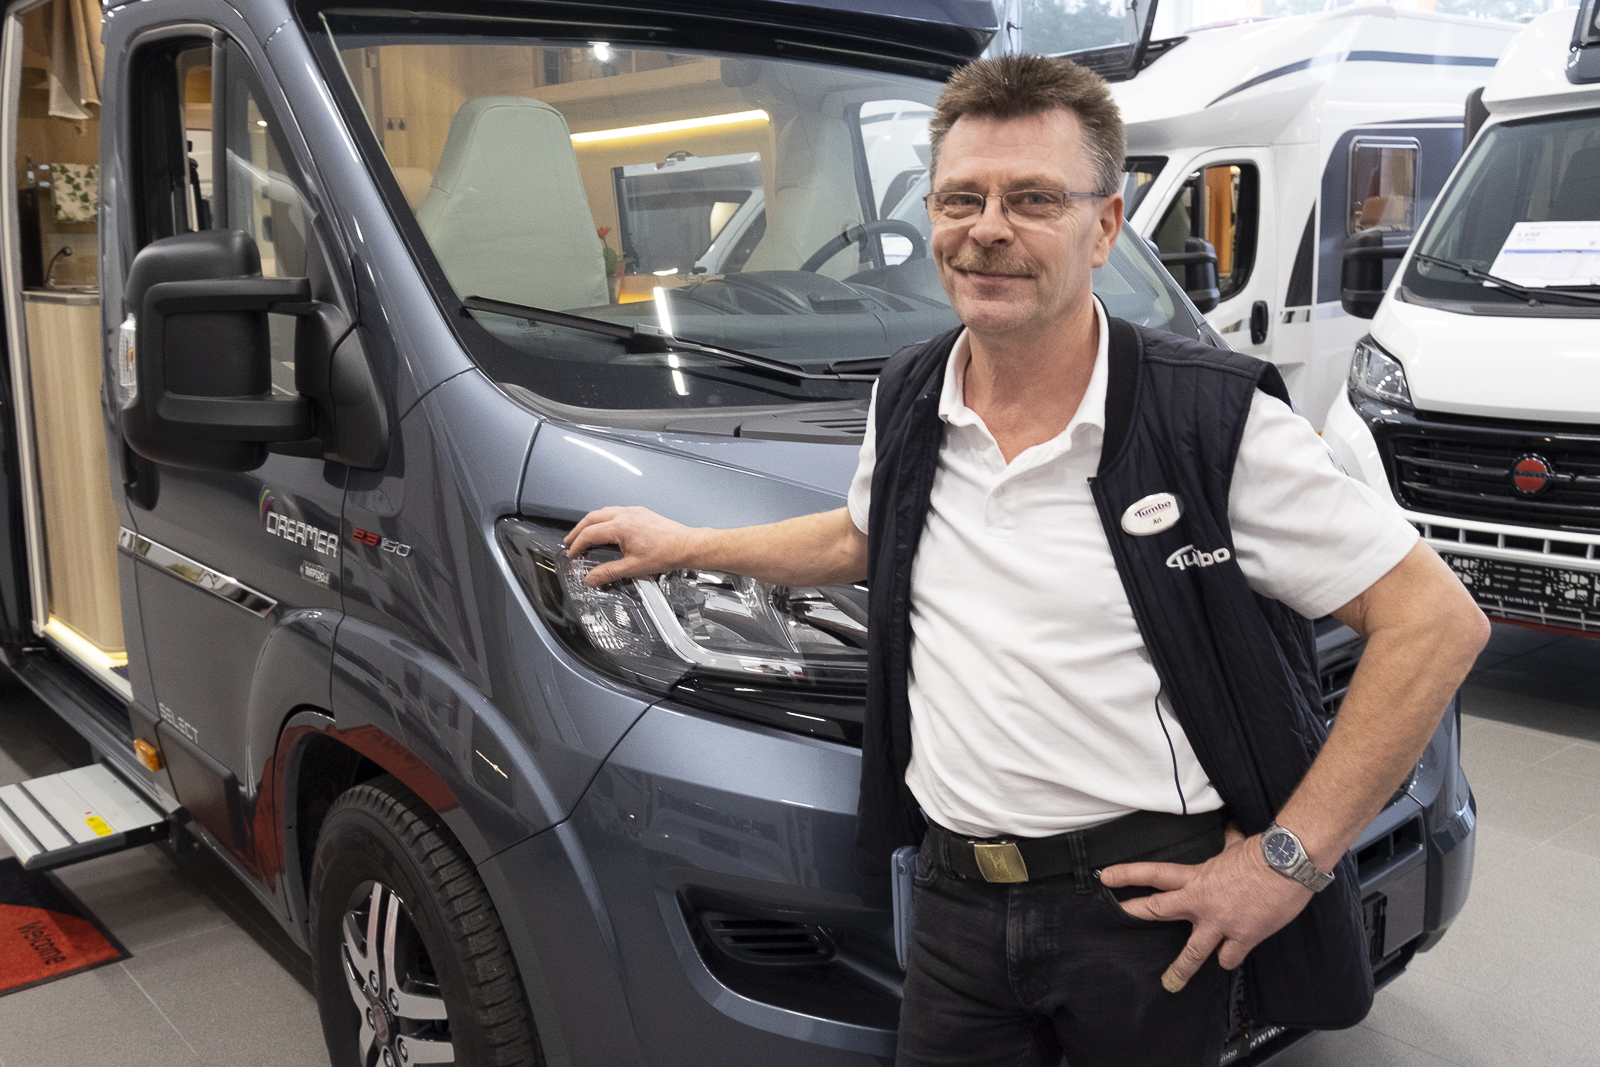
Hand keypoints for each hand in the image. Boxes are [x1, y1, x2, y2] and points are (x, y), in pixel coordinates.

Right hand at [564, 506, 696, 585]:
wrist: (686, 545)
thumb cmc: (666, 553)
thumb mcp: (633, 567)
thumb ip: (609, 572)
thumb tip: (592, 578)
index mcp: (620, 527)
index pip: (589, 534)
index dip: (577, 545)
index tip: (573, 553)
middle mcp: (625, 515)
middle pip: (592, 518)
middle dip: (578, 530)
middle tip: (570, 541)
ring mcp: (633, 511)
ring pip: (603, 512)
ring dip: (590, 523)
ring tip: (584, 534)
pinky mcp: (640, 512)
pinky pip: (615, 511)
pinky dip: (604, 519)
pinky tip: (606, 528)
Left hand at [1098, 825, 1314, 993]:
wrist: (1288, 863)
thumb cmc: (1263, 851)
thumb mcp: (1235, 847)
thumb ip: (1227, 847)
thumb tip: (1231, 834)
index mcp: (1196, 877)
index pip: (1153, 874)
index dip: (1126, 875)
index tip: (1105, 877)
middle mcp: (1201, 902)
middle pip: (1157, 910)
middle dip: (1134, 913)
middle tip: (1116, 917)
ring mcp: (1220, 923)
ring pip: (1192, 953)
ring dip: (1180, 970)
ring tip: (1171, 983)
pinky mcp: (1242, 938)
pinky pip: (1228, 958)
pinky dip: (1228, 957)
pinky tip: (1229, 956)